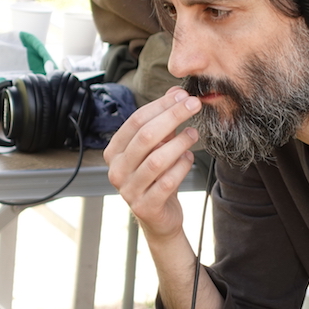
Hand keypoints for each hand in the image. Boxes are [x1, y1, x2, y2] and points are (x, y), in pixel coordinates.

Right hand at [104, 86, 200, 242]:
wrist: (159, 217)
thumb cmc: (157, 177)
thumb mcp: (158, 147)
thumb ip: (164, 120)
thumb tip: (177, 91)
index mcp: (114, 152)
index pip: (136, 121)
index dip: (161, 105)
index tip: (182, 95)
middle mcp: (116, 170)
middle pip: (145, 136)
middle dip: (173, 116)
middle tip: (194, 105)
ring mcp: (129, 190)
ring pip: (156, 160)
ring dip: (179, 142)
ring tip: (194, 133)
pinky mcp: (145, 206)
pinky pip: (167, 182)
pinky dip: (181, 167)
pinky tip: (189, 158)